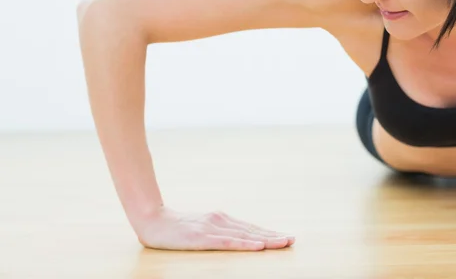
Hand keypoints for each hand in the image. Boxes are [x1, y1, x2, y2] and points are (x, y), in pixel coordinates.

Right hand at [135, 207, 294, 250]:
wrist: (152, 220)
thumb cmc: (177, 227)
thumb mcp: (202, 228)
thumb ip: (219, 231)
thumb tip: (237, 236)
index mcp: (221, 219)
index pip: (250, 228)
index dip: (269, 233)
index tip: (286, 237)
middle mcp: (220, 220)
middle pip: (252, 230)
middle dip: (273, 236)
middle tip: (292, 240)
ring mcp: (212, 228)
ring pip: (245, 235)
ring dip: (266, 240)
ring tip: (283, 243)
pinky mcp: (202, 238)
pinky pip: (228, 242)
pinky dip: (245, 244)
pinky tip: (258, 246)